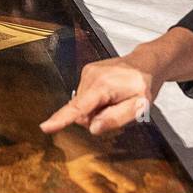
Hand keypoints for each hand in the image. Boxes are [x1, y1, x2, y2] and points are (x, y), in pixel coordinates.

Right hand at [40, 54, 160, 136]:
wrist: (146, 64)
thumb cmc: (144, 85)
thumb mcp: (139, 107)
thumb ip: (115, 118)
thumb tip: (93, 128)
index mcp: (104, 85)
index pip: (79, 107)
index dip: (61, 119)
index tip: (46, 127)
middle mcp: (91, 76)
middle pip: (81, 111)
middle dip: (95, 118)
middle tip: (116, 110)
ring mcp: (87, 73)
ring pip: (82, 106)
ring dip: (96, 110)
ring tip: (114, 101)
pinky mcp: (86, 73)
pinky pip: (84, 98)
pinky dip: (95, 102)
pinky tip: (109, 96)